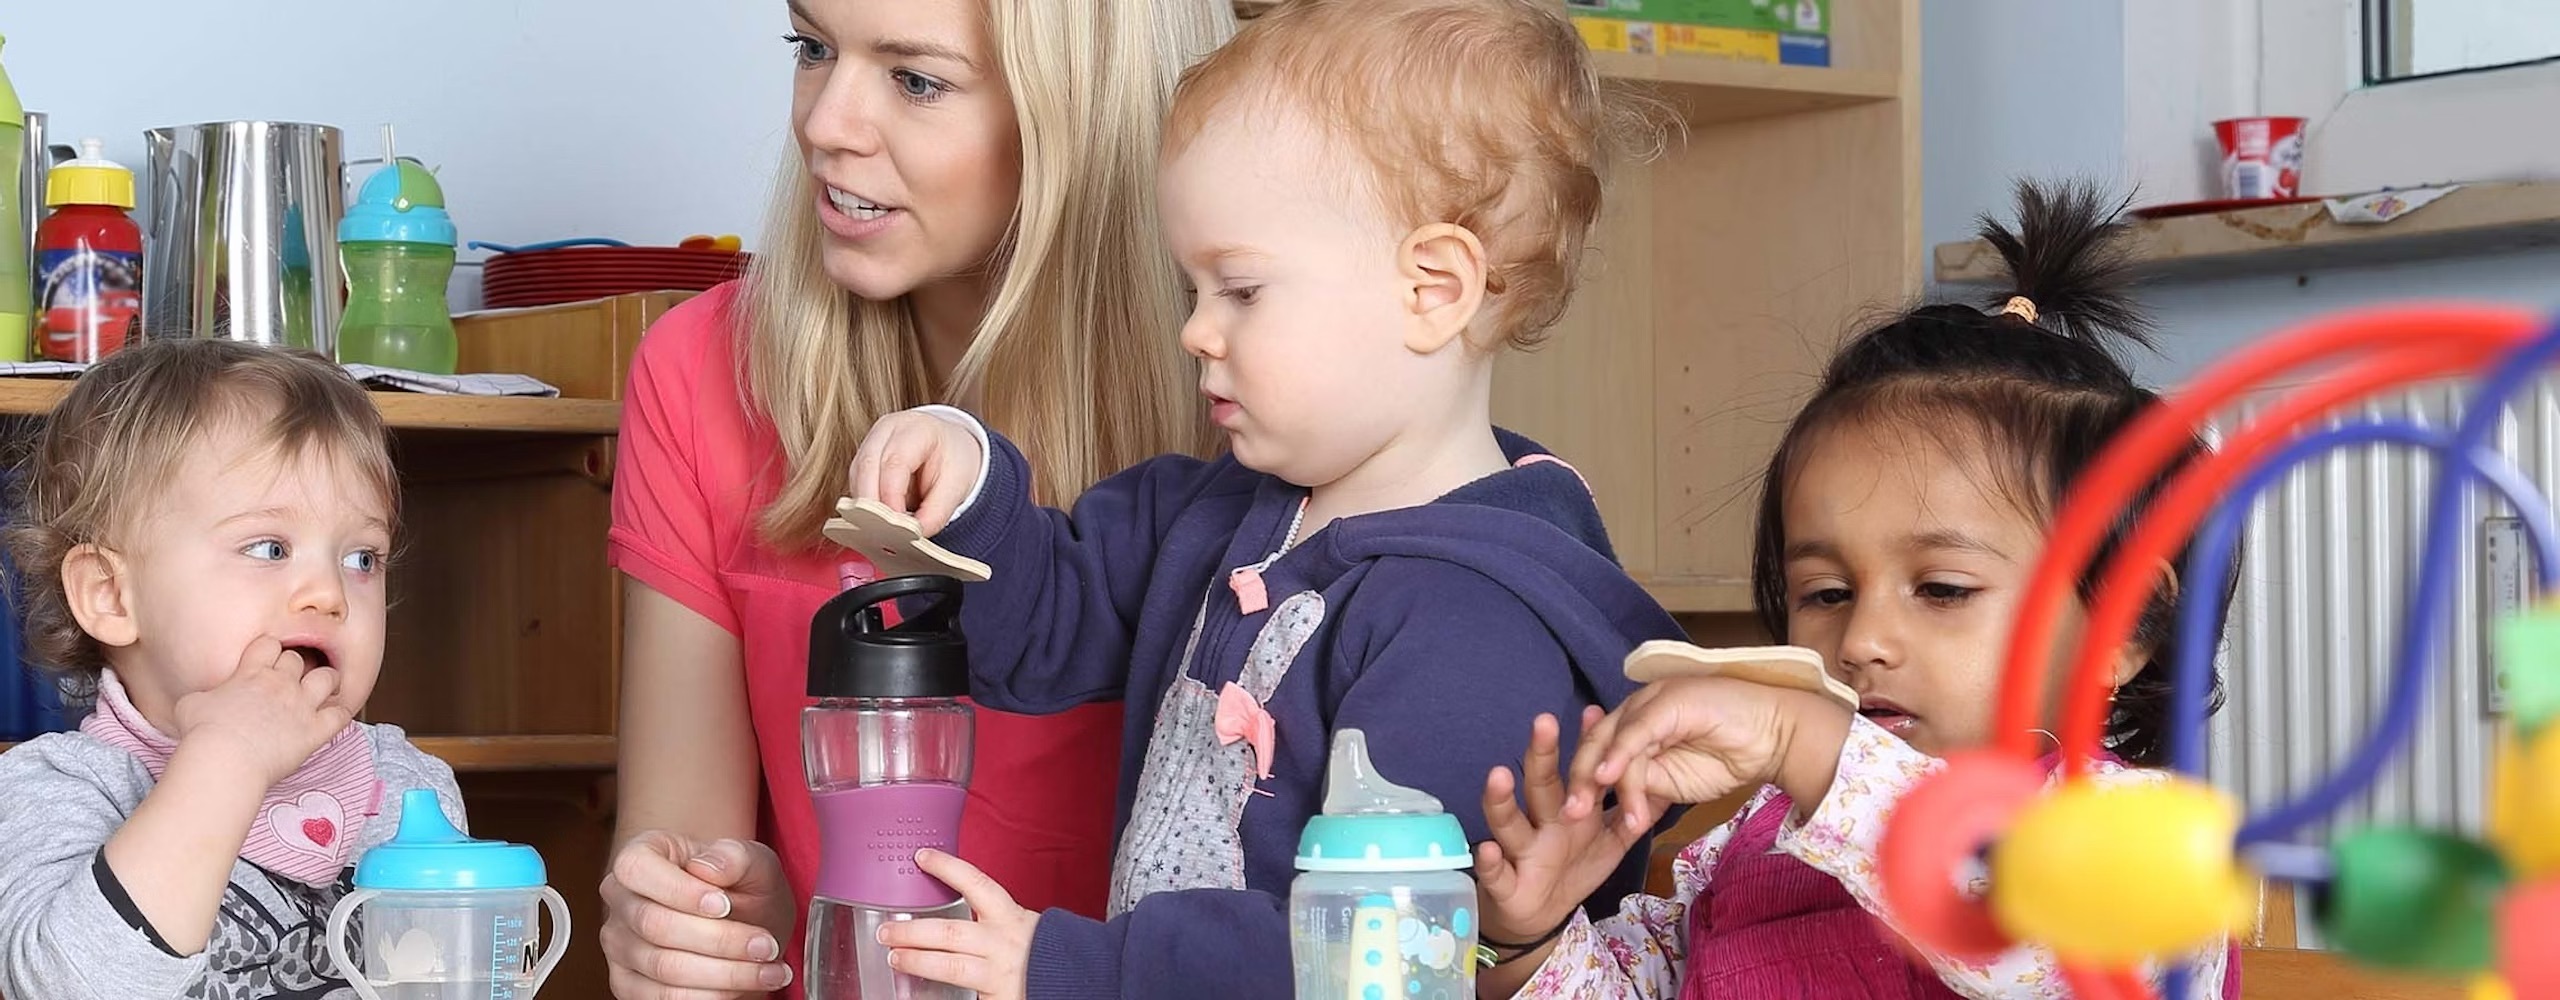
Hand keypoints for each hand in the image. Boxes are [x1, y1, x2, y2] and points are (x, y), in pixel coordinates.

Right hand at [172, 637, 353, 784]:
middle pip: (297, 659)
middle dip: (293, 668)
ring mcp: (302, 705)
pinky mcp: (316, 730)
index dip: (268, 651)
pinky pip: (341, 714)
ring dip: (325, 682)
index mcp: (251, 672)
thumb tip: (205, 699)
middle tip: (287, 682)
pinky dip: (341, 713)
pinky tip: (334, 717)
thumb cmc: (202, 732)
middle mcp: (281, 683)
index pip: (268, 644)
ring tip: (319, 691)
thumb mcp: (192, 703)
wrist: (224, 757)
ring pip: (327, 677)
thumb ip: (206, 695)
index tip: (265, 662)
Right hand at [600, 831, 796, 998]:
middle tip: (765, 946)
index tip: (725, 905)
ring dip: (725, 974)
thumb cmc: (741, 886)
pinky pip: (664, 998)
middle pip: (656, 925)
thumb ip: (736, 856)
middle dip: (720, 940)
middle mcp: (621, 900)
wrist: (745, 922)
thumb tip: (709, 867)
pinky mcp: (628, 984)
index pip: (638, 869)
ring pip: (664, 967)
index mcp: (641, 855)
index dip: (681, 890)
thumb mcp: (754, 861)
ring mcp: (620, 945)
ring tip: (769, 971)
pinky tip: (746, 986)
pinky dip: (712, 996)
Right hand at [851, 410, 983, 535]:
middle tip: (881, 534)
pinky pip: (856, 484)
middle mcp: (888, 430)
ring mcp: (871, 442)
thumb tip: (913, 535)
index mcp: (917, 428)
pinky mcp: (863, 460)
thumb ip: (936, 513)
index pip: (895, 462)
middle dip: (871, 505)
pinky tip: (875, 523)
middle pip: (867, 467)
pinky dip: (864, 506)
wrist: (950, 446)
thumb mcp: (956, 486)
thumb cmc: (953, 461)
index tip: (897, 526)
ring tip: (878, 533)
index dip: (892, 497)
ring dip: (864, 507)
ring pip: (857, 477)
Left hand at [879, 849, 1035, 999]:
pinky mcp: (998, 999)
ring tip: (895, 957)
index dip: (947, 868)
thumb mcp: (1021, 925)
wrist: (1078, 981)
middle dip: (912, 931)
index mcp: (1011, 918)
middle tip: (887, 930)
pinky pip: (963, 996)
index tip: (922, 857)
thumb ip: (992, 919)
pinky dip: (937, 994)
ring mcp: (999, 973)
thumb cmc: (1046, 953)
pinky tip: (917, 992)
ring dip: (916, 960)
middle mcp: (1003, 943)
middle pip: (949, 932)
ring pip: (949, 965)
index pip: (977, 884)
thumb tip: (951, 915)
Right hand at [1476, 707, 1640, 946]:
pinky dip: (1489, 863)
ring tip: (1498, 775)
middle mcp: (1540, 821)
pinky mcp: (1505, 883)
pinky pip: (1495, 872)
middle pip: (1540, 784)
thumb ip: (1628, 812)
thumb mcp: (1609, 841)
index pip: (1576, 771)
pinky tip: (1486, 849)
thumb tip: (1659, 780)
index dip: (1584, 744)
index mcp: (1566, 809)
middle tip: (1544, 722)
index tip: (1595, 713)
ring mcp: (1520, 849)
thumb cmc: (1574, 867)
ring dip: (1501, 799)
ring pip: (1508, 820)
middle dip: (1542, 754)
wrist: (1541, 915)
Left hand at [1580, 677, 1851, 834]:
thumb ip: (1647, 786)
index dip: (1583, 783)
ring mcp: (1651, 703)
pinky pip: (1636, 732)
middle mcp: (1637, 711)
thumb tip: (1622, 806)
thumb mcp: (1676, 782)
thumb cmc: (1729, 756)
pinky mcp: (1667, 703)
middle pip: (1595, 745)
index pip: (1598, 753)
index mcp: (1635, 727)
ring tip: (1603, 816)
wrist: (1774, 736)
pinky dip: (1621, 756)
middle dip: (1581, 782)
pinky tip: (1610, 778)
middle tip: (1572, 817)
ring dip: (1605, 782)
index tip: (1572, 818)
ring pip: (1612, 742)